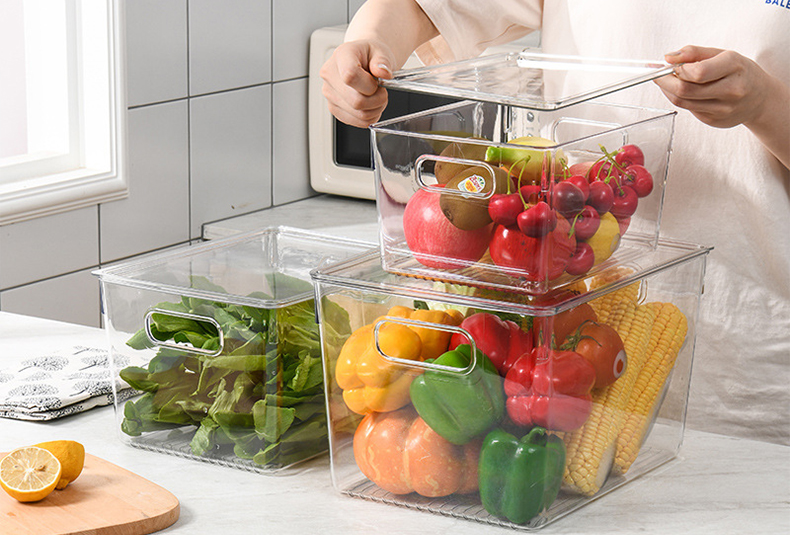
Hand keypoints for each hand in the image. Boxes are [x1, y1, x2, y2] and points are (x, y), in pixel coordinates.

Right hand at [319, 40, 394, 127]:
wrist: (364, 61)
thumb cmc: (370, 56)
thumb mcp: (381, 51)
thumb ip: (383, 62)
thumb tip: (383, 73)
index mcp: (341, 56)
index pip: (350, 76)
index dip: (369, 85)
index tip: (377, 82)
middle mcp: (330, 75)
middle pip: (356, 101)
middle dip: (377, 100)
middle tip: (382, 91)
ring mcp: (330, 94)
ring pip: (358, 114)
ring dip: (375, 109)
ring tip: (377, 97)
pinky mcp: (334, 108)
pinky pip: (356, 122)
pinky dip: (369, 117)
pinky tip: (371, 105)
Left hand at [655, 45, 789, 167]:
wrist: (760, 98)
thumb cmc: (739, 72)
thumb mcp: (722, 54)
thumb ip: (694, 52)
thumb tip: (669, 57)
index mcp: (734, 67)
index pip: (697, 72)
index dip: (677, 69)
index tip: (669, 65)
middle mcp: (731, 90)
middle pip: (685, 90)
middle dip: (665, 82)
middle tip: (659, 75)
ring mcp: (723, 109)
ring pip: (682, 102)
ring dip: (669, 91)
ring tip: (669, 81)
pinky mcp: (714, 121)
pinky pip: (688, 110)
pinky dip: (679, 99)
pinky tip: (684, 92)